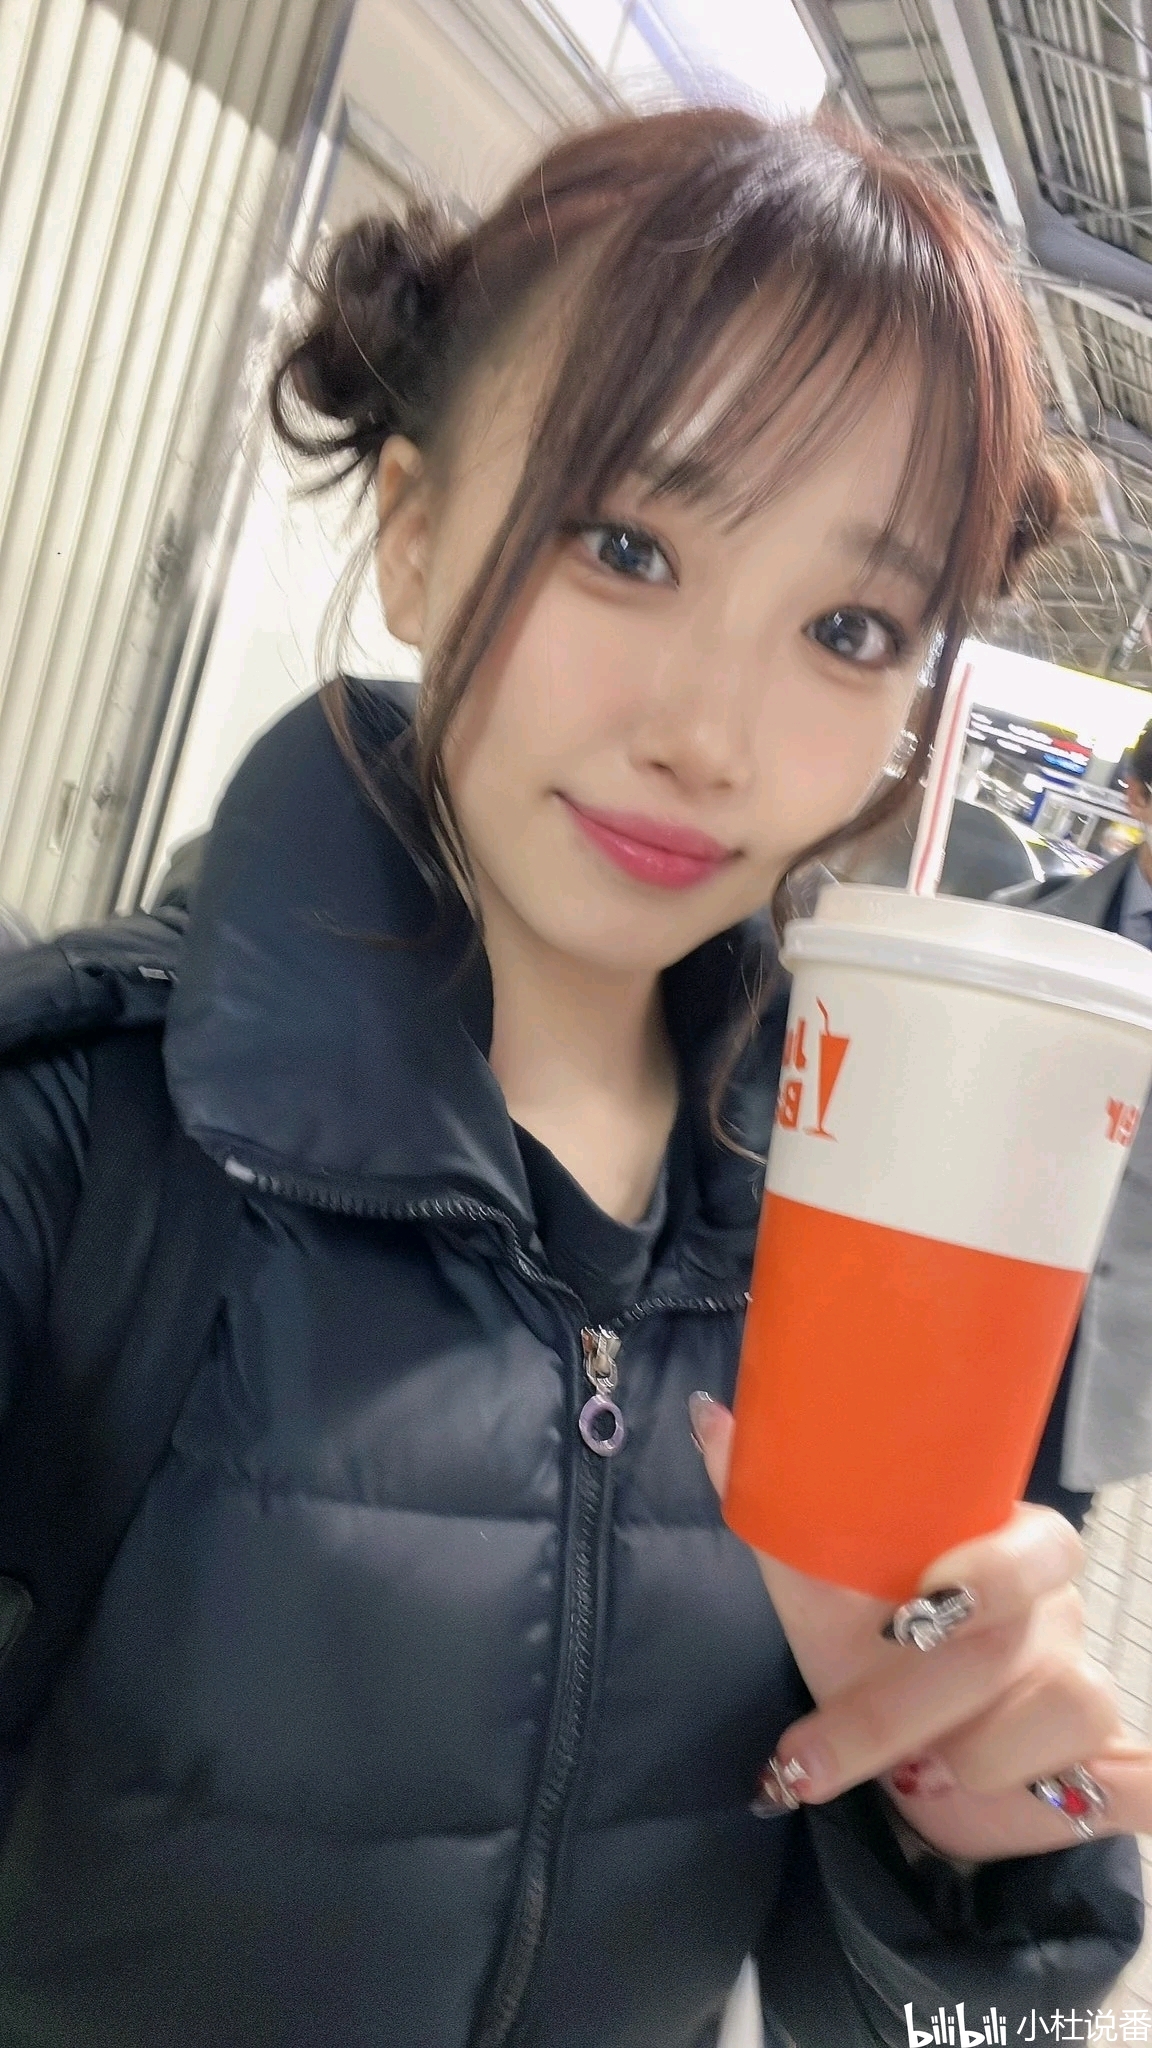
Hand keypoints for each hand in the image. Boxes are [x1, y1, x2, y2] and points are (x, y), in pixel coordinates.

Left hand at [692, 1393, 1151, 1862]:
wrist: (901, 1769)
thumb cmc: (864, 1655)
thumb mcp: (816, 1589)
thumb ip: (776, 1505)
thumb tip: (711, 1416)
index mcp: (1000, 1550)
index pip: (1039, 1540)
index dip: (995, 1568)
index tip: (924, 1595)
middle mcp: (1051, 1614)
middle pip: (1014, 1642)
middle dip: (904, 1709)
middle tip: (816, 1755)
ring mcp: (1083, 1688)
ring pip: (1062, 1711)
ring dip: (967, 1763)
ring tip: (912, 1780)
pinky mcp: (1106, 1773)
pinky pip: (1136, 1781)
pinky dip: (1110, 1792)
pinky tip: (1060, 1794)